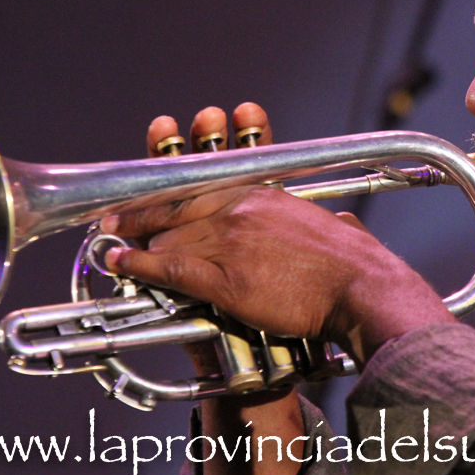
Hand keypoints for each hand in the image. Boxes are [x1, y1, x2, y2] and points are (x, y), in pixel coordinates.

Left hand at [103, 104, 453, 362]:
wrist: (361, 288)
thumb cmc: (356, 265)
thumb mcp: (340, 230)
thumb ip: (332, 225)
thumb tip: (345, 226)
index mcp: (266, 195)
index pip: (205, 185)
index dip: (171, 190)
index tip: (151, 193)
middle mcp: (242, 211)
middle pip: (178, 206)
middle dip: (141, 211)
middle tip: (114, 216)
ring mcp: (231, 243)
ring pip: (170, 237)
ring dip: (137, 240)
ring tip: (113, 242)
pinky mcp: (225, 280)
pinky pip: (172, 269)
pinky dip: (140, 266)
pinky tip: (121, 264)